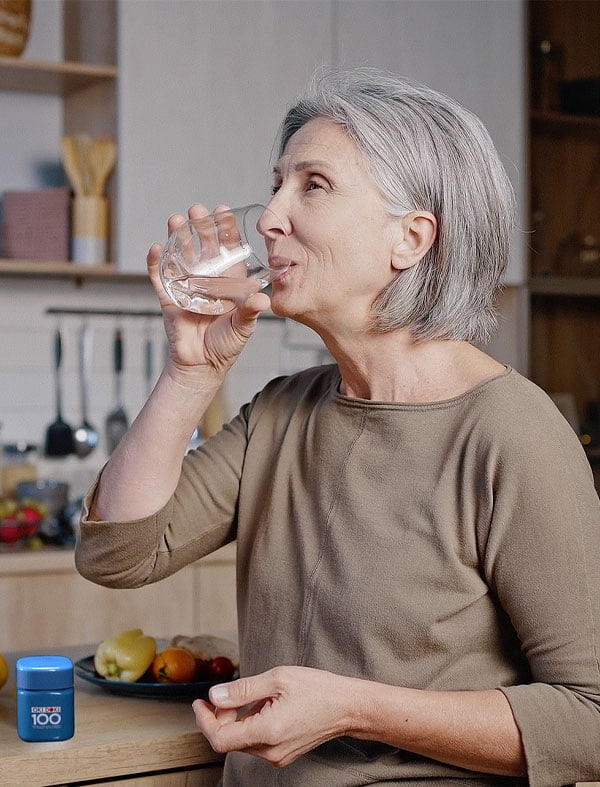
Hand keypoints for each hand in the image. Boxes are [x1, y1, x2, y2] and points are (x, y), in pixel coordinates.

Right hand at [147, 203, 270, 383]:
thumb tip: (262, 299)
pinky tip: (157, 247)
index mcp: (227, 283)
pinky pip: (160, 278)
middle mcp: (207, 281)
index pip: (226, 252)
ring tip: (176, 220)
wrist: (201, 366)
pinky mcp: (169, 299)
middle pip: (202, 248)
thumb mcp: (243, 328)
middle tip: (197, 209)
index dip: (225, 232)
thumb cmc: (226, 346)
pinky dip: (156, 263)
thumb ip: (250, 312)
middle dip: (199, 228)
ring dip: (178, 238)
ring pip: (180, 257)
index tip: (223, 212)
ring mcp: (186, 287)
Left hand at [192, 666, 354, 766]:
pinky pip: (256, 742)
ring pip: (242, 741)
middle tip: (226, 693)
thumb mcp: (278, 678)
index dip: (204, 721)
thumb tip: (214, 695)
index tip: (198, 703)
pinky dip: (250, 725)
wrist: (347, 707)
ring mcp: (278, 756)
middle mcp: (270, 751)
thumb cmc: (317, 689)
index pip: (220, 738)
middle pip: (229, 740)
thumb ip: (243, 690)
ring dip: (236, 720)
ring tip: (251, 696)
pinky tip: (262, 707)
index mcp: (267, 732)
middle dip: (220, 716)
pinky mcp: (283, 754)